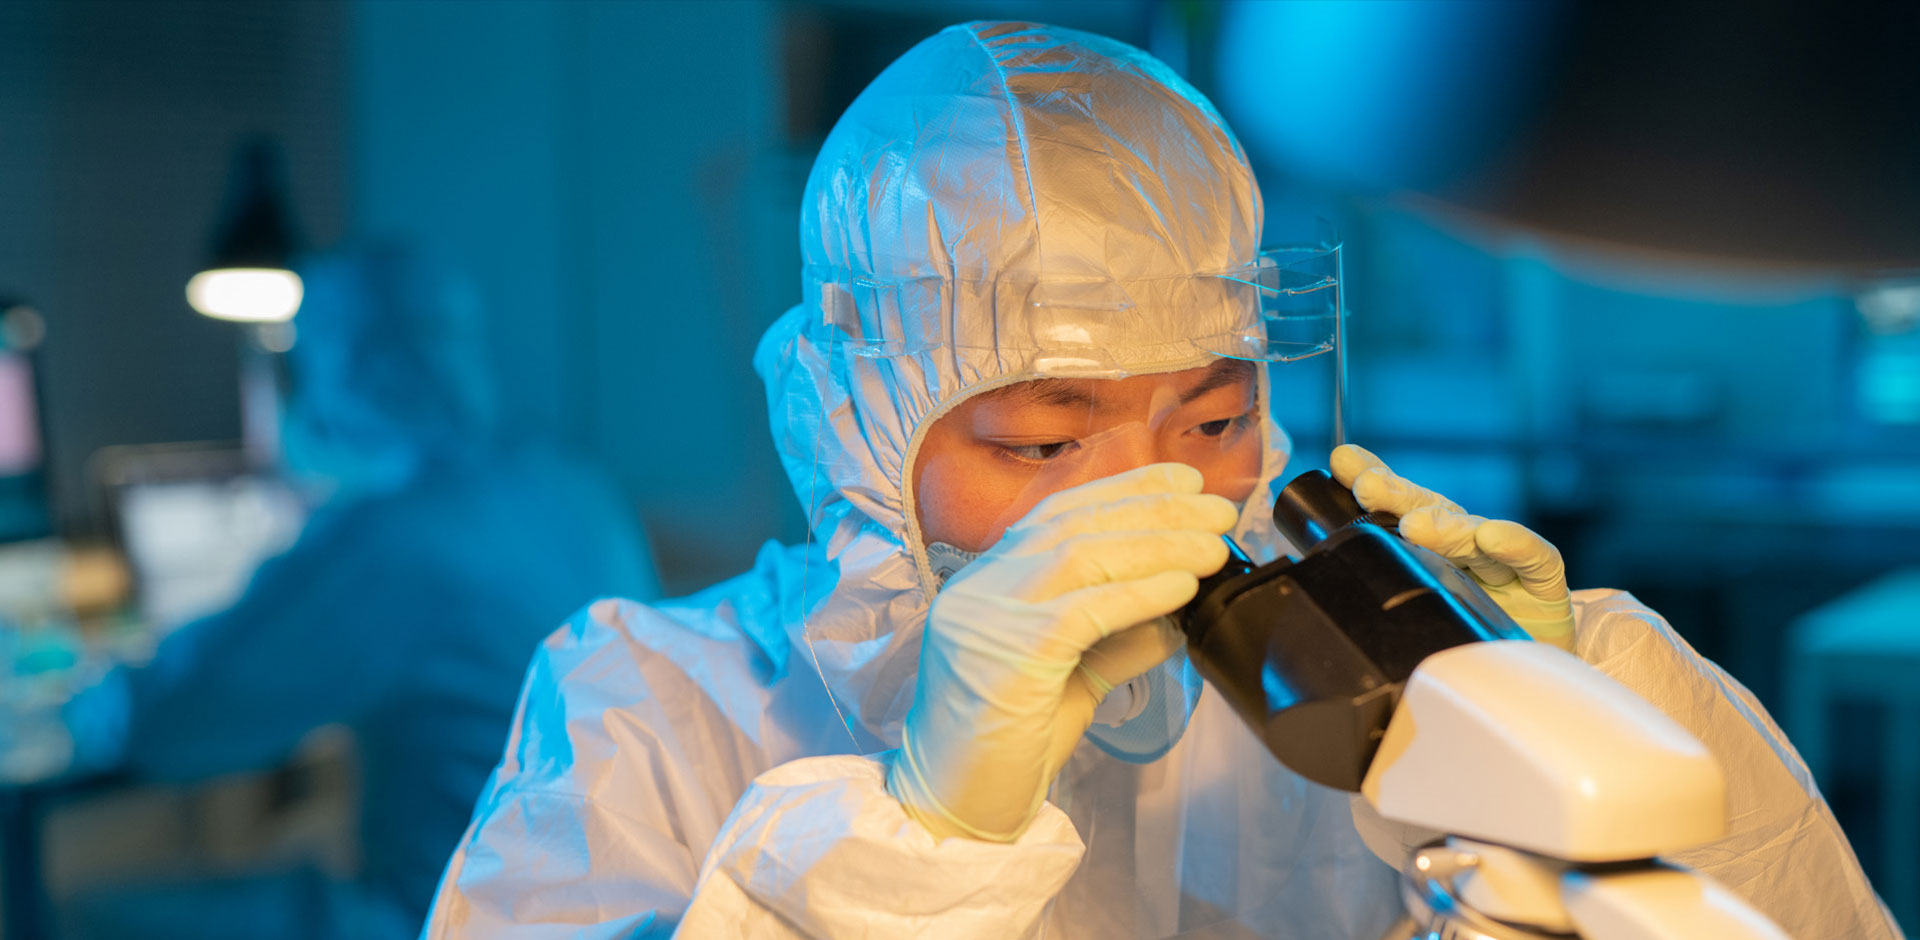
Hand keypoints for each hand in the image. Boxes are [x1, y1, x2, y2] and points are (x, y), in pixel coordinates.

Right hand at [889, 463, 1237, 840]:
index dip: (1125, 489)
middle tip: (1218, 508)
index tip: (1184, 482)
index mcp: (988, 583)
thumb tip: (1174, 617)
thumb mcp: (1071, 682)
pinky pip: (1085, 610)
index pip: (1059, 513)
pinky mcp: (1006, 654)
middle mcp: (980, 589)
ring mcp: (986, 617)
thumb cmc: (1003, 749)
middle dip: (1155, 509)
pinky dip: (1141, 594)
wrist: (951, 810)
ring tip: (1213, 545)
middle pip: (1075, 524)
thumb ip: (1115, 642)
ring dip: (1159, 543)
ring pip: (1081, 555)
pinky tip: (1182, 589)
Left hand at [1331, 445, 1574, 650]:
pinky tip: (1494, 537)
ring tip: (1416, 526)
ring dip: (1444, 527)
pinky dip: (1515, 546)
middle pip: (1430, 512)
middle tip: (1368, 487)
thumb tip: (1320, 571)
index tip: (1342, 461)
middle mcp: (1465, 544)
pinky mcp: (1543, 586)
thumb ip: (1384, 582)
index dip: (1374, 480)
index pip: (1399, 506)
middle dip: (1398, 496)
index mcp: (1431, 545)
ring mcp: (1504, 561)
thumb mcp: (1421, 608)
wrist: (1529, 671)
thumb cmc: (1468, 634)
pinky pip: (1533, 560)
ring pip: (1472, 534)